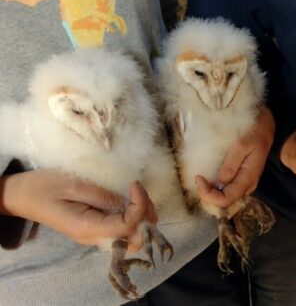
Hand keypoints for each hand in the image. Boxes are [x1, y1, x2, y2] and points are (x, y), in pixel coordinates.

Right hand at [0, 169, 154, 250]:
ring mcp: (94, 235)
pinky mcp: (95, 228)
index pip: (127, 227)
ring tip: (138, 195)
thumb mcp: (74, 184)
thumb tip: (130, 202)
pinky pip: (121, 230)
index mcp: (87, 228)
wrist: (20, 196)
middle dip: (146, 218)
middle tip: (141, 193)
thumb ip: (104, 196)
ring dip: (141, 218)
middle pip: (134, 240)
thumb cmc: (43, 186)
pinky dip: (133, 217)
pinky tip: (130, 200)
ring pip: (130, 237)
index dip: (140, 207)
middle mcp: (93, 237)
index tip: (135, 184)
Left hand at [197, 106, 274, 215]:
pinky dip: (216, 188)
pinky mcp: (242, 178)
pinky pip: (228, 190)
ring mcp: (245, 183)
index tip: (198, 178)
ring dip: (211, 193)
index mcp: (248, 178)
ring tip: (202, 179)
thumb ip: (231, 164)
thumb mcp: (242, 144)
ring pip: (226, 198)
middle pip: (225, 203)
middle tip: (198, 179)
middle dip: (208, 196)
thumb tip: (218, 183)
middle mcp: (247, 185)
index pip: (226, 199)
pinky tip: (209, 178)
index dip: (208, 195)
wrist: (267, 125)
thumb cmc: (255, 131)